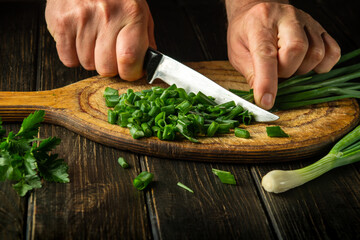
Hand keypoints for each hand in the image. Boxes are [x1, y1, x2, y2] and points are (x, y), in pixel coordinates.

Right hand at [45, 0, 155, 80]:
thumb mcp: (139, 11)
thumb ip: (146, 40)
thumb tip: (147, 67)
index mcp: (131, 14)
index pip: (130, 59)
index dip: (130, 72)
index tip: (130, 70)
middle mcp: (107, 16)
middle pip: (106, 68)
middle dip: (110, 66)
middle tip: (110, 52)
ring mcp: (82, 19)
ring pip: (87, 65)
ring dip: (92, 59)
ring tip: (94, 40)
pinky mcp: (62, 23)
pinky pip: (68, 59)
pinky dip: (74, 55)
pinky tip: (80, 40)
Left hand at [226, 1, 340, 109]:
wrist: (257, 11)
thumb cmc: (246, 33)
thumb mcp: (237, 53)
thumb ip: (251, 74)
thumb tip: (264, 97)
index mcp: (260, 23)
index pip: (266, 54)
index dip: (267, 81)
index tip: (266, 101)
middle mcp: (287, 17)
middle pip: (297, 50)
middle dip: (286, 72)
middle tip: (275, 72)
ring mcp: (306, 22)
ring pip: (316, 53)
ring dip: (301, 70)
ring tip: (287, 66)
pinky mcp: (320, 29)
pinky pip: (332, 52)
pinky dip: (321, 66)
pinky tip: (305, 65)